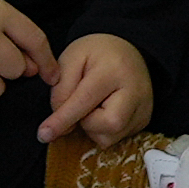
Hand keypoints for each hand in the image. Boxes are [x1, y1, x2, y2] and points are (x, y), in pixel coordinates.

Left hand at [40, 28, 155, 144]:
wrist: (126, 49)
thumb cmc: (96, 53)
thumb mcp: (71, 59)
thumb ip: (61, 91)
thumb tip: (59, 125)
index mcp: (114, 70)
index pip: (85, 101)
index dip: (63, 120)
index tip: (44, 134)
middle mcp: (135, 91)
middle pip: (108, 124)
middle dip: (87, 122)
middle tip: (83, 104)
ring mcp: (143, 107)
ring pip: (110, 137)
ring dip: (93, 127)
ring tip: (95, 105)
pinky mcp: (144, 120)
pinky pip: (116, 138)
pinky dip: (103, 130)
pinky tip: (104, 110)